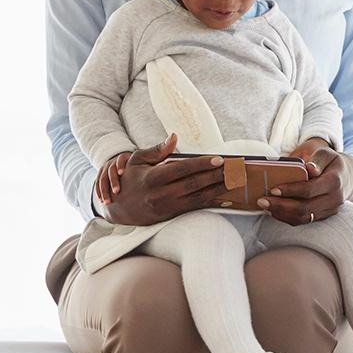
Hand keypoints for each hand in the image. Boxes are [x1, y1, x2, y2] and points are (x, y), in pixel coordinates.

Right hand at [102, 134, 231, 226]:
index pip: (182, 169)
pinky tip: (224, 198)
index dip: (202, 164)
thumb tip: (174, 137)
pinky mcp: (171, 215)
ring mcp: (167, 207)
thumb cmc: (129, 179)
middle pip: (194, 184)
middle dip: (216, 176)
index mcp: (152, 178)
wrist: (118, 208)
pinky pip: (195, 208)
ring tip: (233, 181)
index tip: (219, 159)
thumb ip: (157, 150)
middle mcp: (160, 194)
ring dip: (218, 190)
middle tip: (234, 169)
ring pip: (197, 198)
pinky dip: (211, 202)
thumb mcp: (137, 160)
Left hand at [259, 137, 345, 225]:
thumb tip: (309, 168)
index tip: (273, 189)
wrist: (344, 174)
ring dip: (282, 214)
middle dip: (281, 206)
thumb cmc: (328, 161)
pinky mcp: (323, 216)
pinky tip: (274, 210)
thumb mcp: (324, 152)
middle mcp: (335, 199)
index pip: (310, 190)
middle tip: (262, 201)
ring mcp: (330, 210)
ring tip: (265, 206)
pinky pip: (304, 220)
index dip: (291, 191)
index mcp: (335, 180)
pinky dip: (287, 217)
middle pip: (306, 208)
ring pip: (304, 218)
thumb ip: (317, 158)